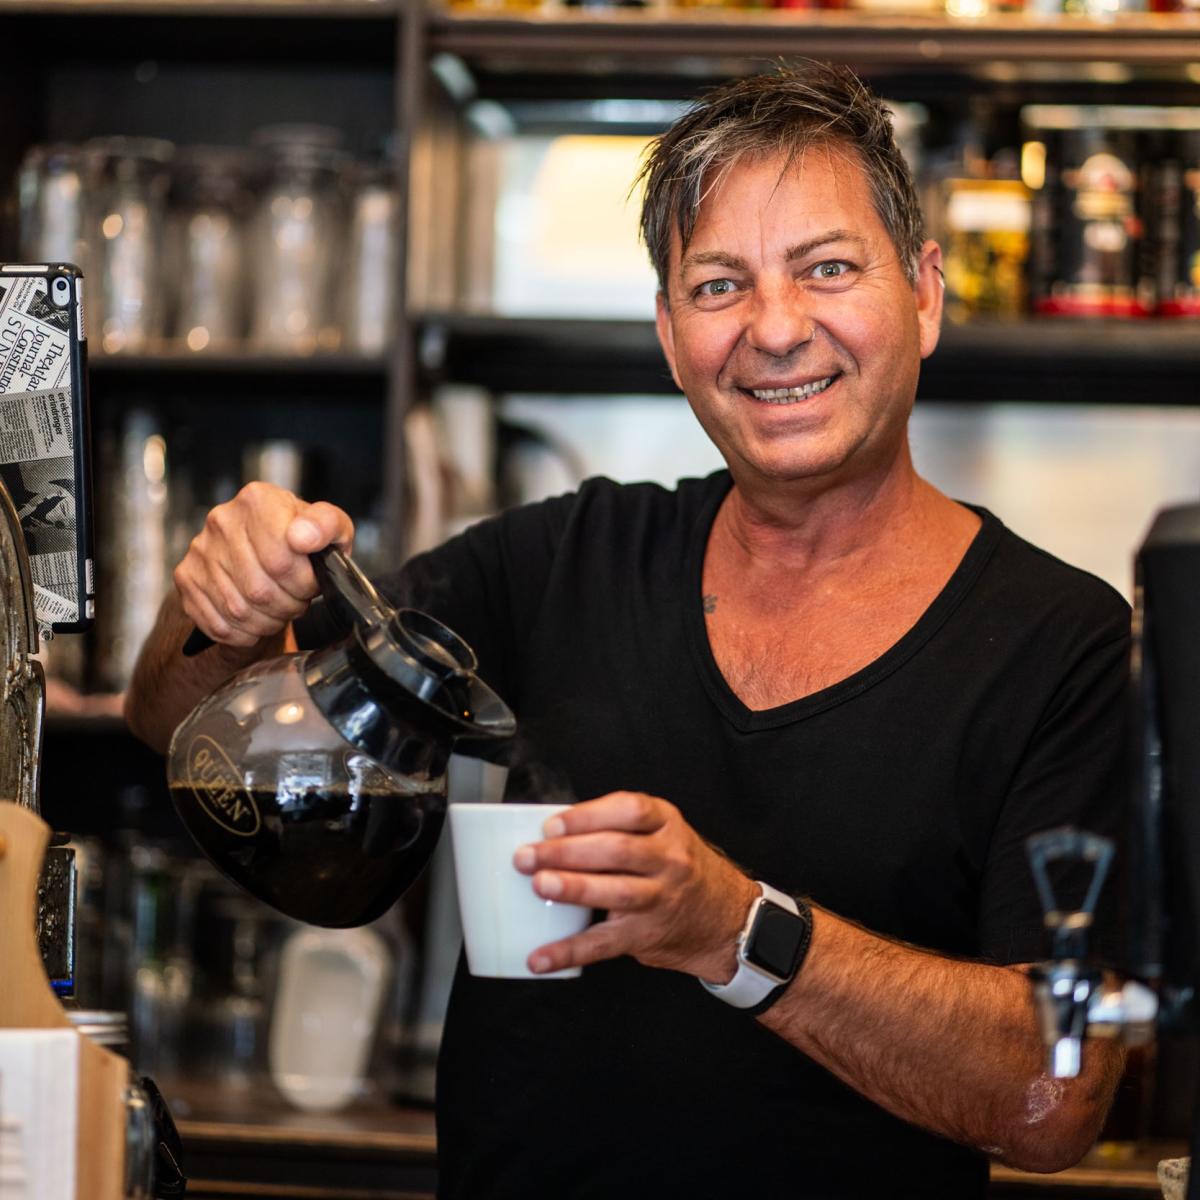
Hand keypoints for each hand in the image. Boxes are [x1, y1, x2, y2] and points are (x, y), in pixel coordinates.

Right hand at [173, 482, 353, 648]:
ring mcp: (200, 550)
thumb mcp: (331, 529)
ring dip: (268, 622)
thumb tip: (304, 537)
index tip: (310, 583)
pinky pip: (218, 624)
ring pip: (238, 611)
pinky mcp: (186, 578)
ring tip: (280, 609)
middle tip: (297, 600)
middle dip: (288, 606)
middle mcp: (223, 520)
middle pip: (260, 590)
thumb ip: (327, 526)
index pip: (281, 562)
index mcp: (259, 500)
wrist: (268, 551)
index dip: (303, 584)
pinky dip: (245, 633)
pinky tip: (258, 620)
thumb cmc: (303, 542)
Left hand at [512, 791, 758, 980]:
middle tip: (528, 855)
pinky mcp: (647, 935)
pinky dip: (569, 951)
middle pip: (616, 850)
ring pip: (616, 892)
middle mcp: (668, 859)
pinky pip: (604, 944)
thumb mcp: (663, 833)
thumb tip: (551, 831)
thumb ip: (619, 828)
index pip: (629, 810)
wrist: (725, 917)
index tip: (552, 823)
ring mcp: (661, 898)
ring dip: (574, 888)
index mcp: (667, 824)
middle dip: (567, 851)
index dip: (588, 815)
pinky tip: (540, 957)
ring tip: (540, 885)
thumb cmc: (680, 868)